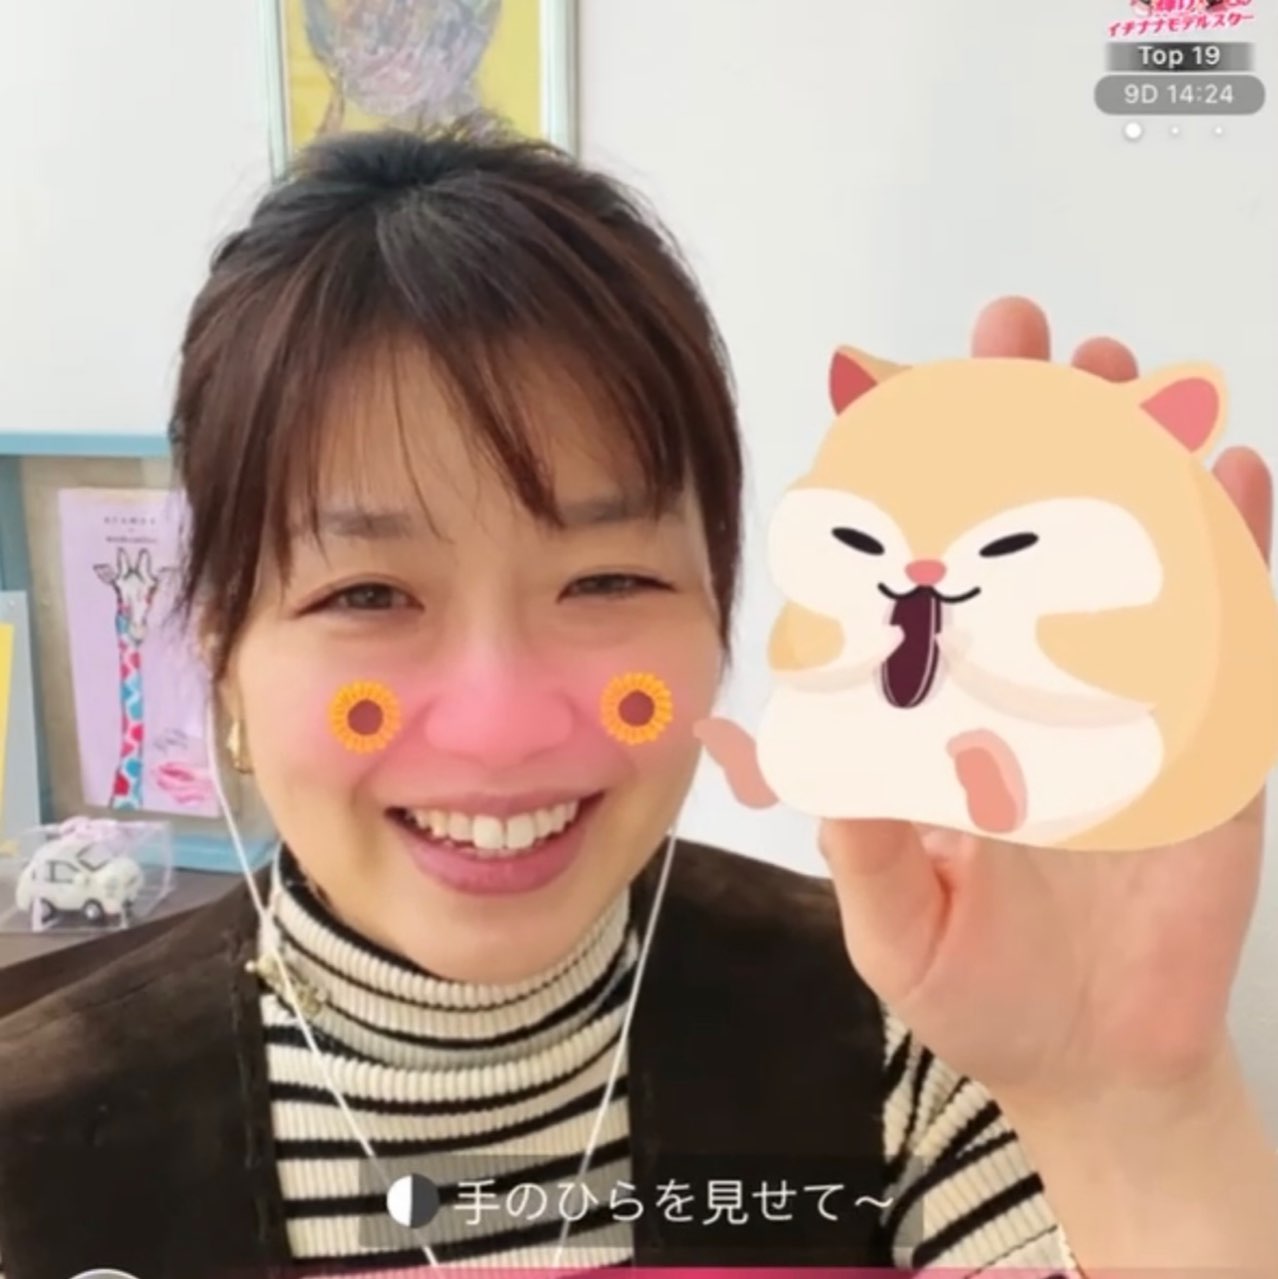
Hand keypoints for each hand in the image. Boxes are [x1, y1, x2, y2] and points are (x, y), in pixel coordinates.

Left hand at [821, 296, 1272, 1103]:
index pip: (931, 582)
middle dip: (1031, 436)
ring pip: (1133, 567)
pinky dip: (1233, 559)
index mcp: (952, 718)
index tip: (907, 400)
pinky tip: (1229, 478)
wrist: (1094, 1064)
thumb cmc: (979, 991)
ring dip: (1132, 468)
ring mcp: (1129, 713)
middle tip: (1028, 337)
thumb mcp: (896, 926)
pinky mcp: (1214, 752)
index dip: (918, 496)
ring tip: (1126, 379)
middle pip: (1035, 543)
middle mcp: (1036, 695)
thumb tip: (787, 757)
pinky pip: (1230, 642)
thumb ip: (863, 844)